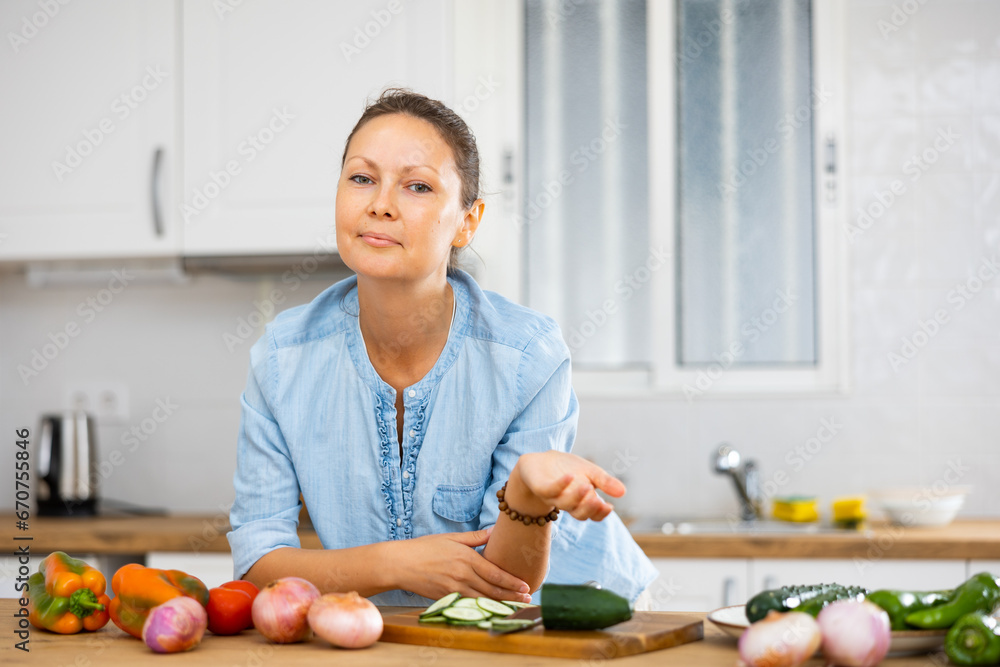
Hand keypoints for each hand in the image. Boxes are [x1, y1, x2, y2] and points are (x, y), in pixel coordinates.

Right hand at [396, 528, 531, 602]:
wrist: (401, 564)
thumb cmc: (425, 548)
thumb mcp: (451, 538)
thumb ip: (475, 537)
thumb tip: (494, 531)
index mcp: (466, 558)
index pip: (495, 573)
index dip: (512, 581)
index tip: (525, 586)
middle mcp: (462, 575)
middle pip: (493, 589)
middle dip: (512, 595)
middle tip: (527, 598)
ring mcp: (454, 589)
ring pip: (483, 599)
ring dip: (501, 603)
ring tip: (515, 605)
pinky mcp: (446, 598)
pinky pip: (469, 605)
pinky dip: (483, 608)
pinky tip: (492, 609)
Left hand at [511, 451, 624, 521]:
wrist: (540, 461)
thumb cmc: (567, 468)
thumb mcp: (590, 472)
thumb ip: (605, 481)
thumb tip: (623, 492)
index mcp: (581, 502)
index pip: (593, 514)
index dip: (600, 513)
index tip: (609, 506)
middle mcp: (567, 503)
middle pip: (579, 514)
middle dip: (589, 509)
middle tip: (598, 501)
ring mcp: (553, 496)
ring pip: (565, 504)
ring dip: (576, 498)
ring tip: (587, 487)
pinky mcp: (540, 487)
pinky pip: (549, 490)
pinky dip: (560, 486)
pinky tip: (570, 477)